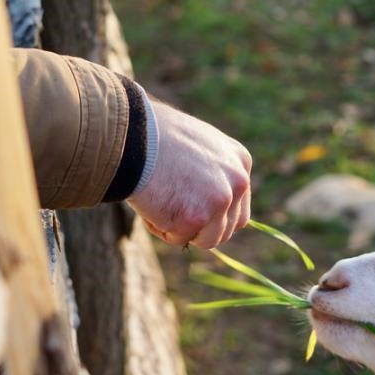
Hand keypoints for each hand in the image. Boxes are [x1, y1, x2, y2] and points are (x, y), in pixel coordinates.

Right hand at [128, 101, 251, 248]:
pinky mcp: (197, 217)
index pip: (238, 209)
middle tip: (172, 210)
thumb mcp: (198, 145)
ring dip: (182, 230)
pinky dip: (160, 227)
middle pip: (227, 229)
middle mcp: (238, 181)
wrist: (133, 134)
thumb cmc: (156, 137)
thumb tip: (210, 202)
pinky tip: (151, 201)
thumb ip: (212, 172)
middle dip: (200, 228)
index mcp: (240, 161)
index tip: (192, 211)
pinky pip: (178, 239)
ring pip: (207, 240)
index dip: (214, 217)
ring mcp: (220, 200)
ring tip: (160, 202)